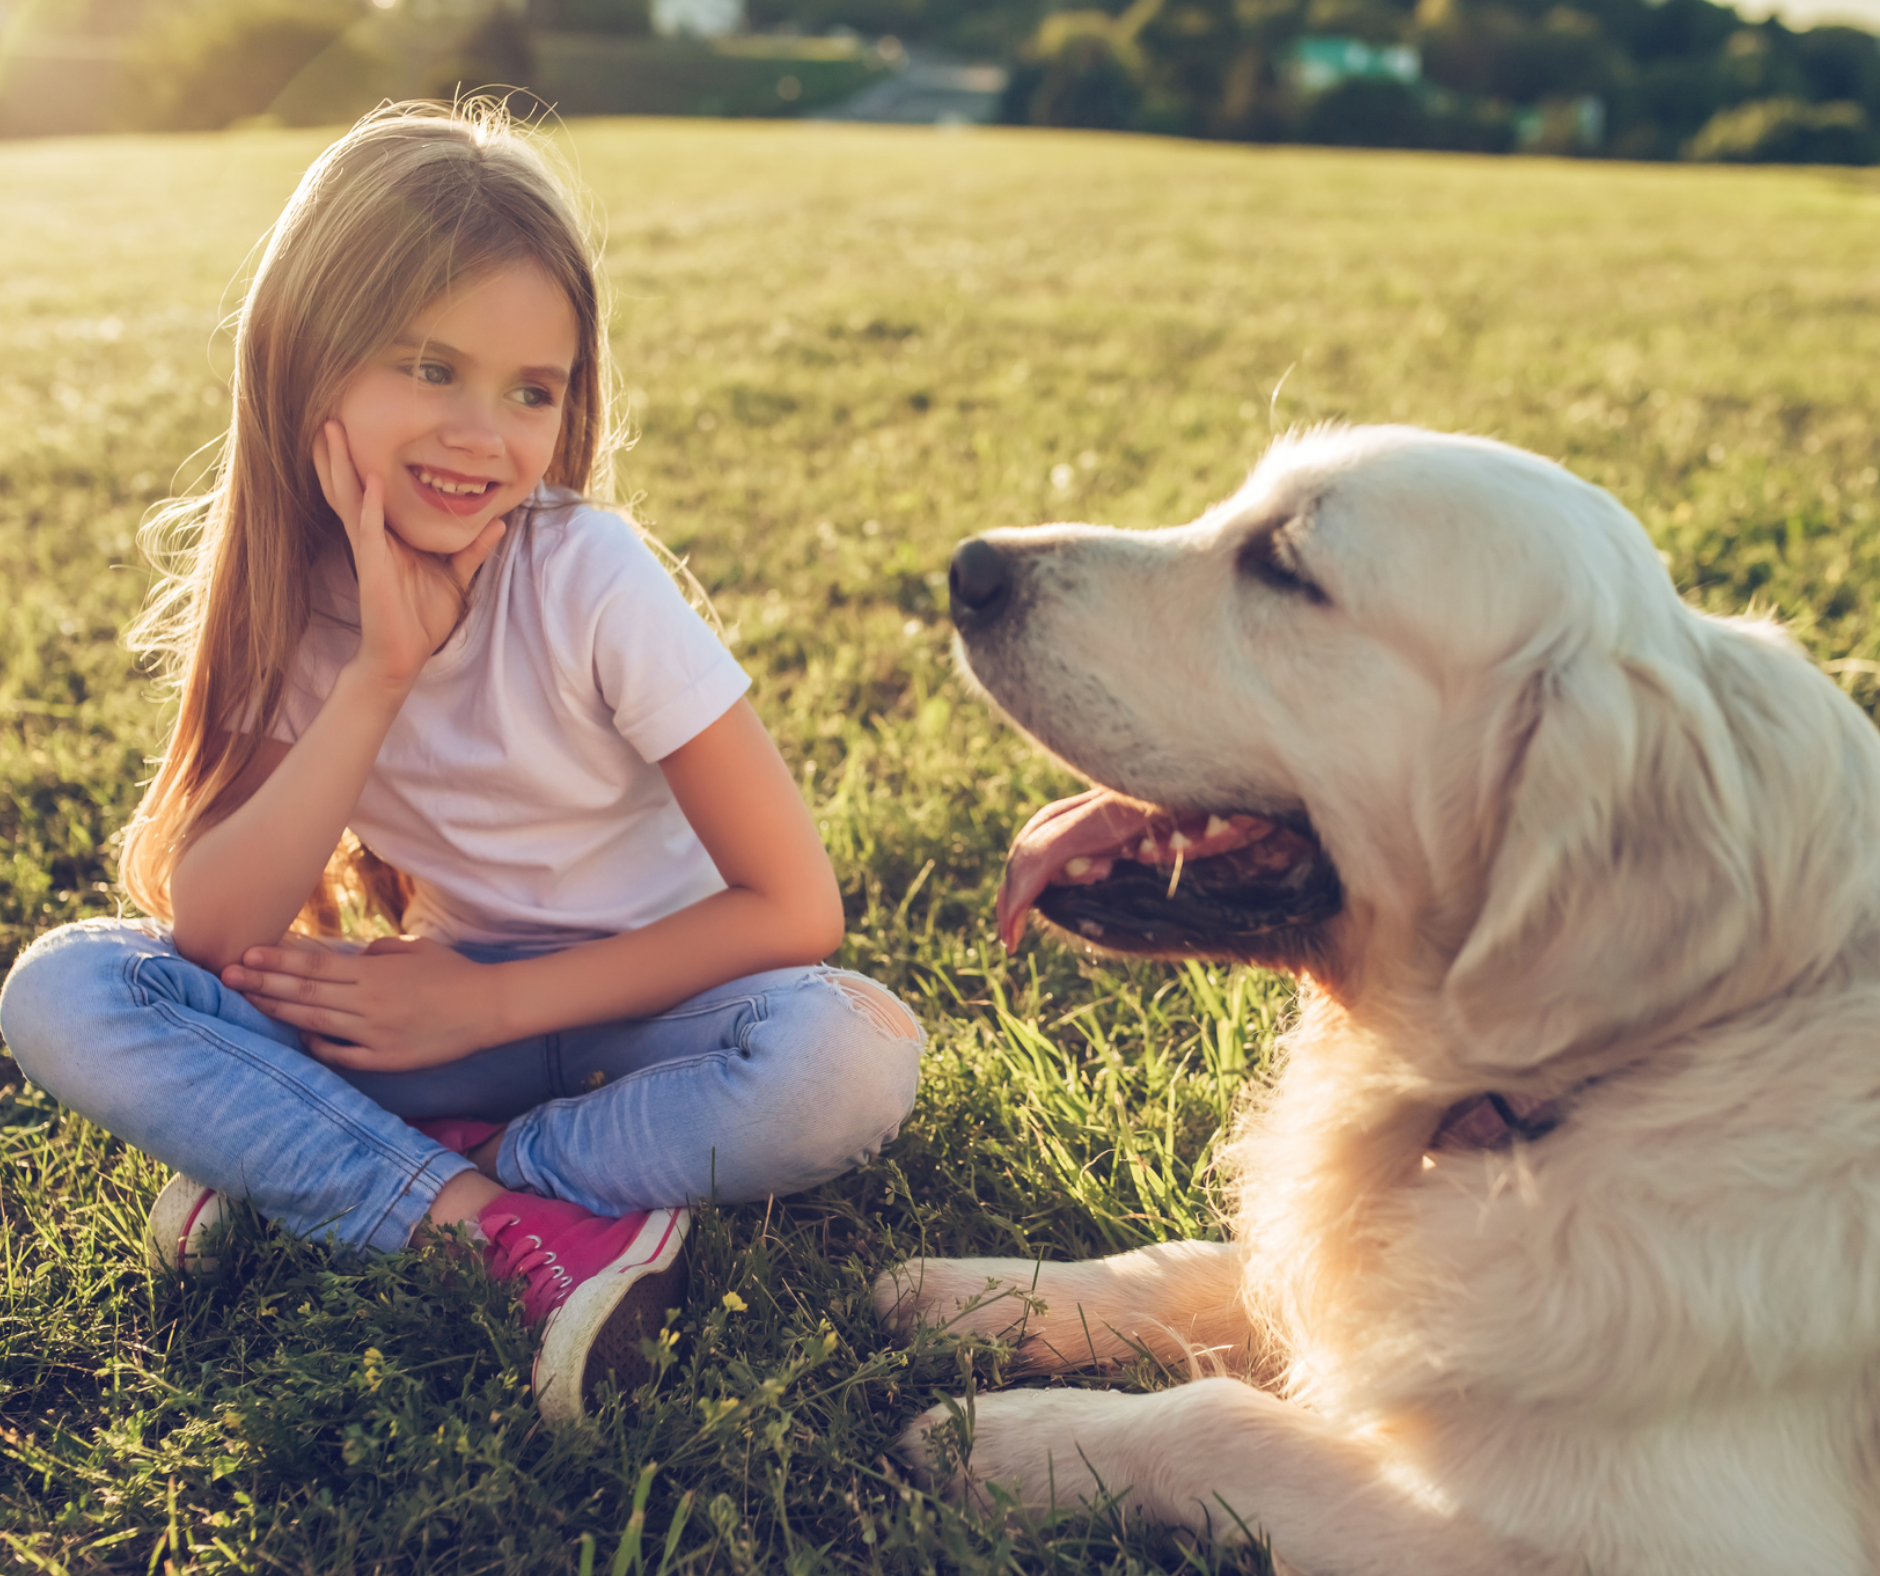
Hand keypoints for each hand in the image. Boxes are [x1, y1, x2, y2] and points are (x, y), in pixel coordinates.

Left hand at [225, 934, 504, 1070]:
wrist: (488, 1008)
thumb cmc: (454, 973)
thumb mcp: (416, 949)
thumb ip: (378, 951)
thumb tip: (351, 956)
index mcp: (374, 973)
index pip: (314, 966)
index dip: (278, 961)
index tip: (247, 954)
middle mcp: (368, 1002)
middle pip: (305, 993)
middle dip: (263, 984)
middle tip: (228, 976)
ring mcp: (374, 1033)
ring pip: (316, 1022)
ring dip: (279, 1012)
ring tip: (249, 1002)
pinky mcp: (385, 1058)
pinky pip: (341, 1054)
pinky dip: (318, 1045)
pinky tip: (299, 1038)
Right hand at [312, 421, 505, 686]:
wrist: (403, 657)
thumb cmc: (422, 619)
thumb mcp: (456, 578)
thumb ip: (473, 550)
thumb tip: (498, 523)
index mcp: (388, 536)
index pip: (368, 490)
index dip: (358, 460)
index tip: (354, 426)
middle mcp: (372, 537)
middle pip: (350, 485)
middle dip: (337, 452)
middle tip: (328, 413)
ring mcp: (369, 550)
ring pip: (348, 499)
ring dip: (339, 465)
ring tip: (328, 431)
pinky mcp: (372, 568)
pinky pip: (368, 531)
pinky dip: (369, 506)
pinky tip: (371, 481)